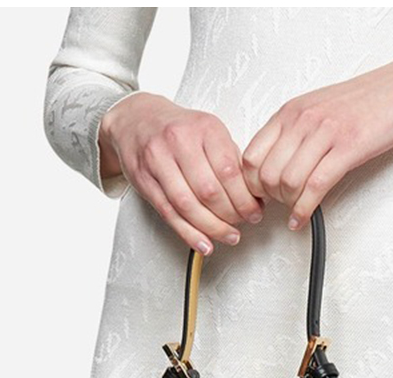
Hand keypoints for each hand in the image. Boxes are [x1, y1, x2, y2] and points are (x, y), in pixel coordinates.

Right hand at [99, 92, 264, 254]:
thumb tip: (255, 196)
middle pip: (209, 192)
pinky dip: (189, 233)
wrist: (137, 119)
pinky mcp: (144, 179)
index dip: (245, 199)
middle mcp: (179, 141)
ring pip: (188, 206)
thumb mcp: (211, 133)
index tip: (255, 212)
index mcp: (204, 129)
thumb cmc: (180, 129)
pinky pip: (169, 213)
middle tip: (242, 225)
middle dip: (231, 216)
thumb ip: (232, 161)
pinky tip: (204, 243)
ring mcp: (158, 160)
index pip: (230, 172)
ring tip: (229, 236)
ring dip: (212, 228)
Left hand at [241, 53, 392, 230]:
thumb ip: (294, 134)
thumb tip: (274, 165)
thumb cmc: (365, 102)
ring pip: (288, 182)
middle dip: (270, 199)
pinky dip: (305, 210)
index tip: (261, 197)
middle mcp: (302, 120)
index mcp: (290, 111)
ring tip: (297, 209)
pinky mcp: (348, 149)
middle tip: (280, 207)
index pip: (250, 156)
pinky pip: (316, 187)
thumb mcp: (317, 110)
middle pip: (266, 174)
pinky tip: (303, 218)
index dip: (251, 185)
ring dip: (289, 204)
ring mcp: (325, 133)